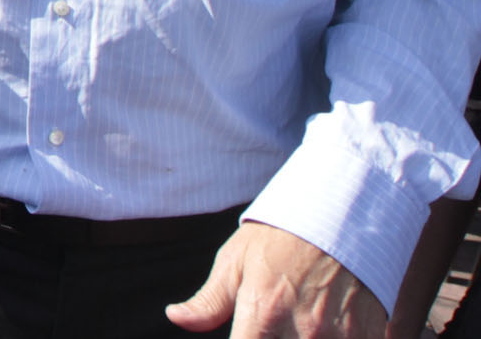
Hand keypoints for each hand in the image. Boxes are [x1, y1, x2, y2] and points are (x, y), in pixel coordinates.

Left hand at [166, 223, 383, 337]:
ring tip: (293, 323)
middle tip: (269, 324)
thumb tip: (175, 317)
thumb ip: (207, 301)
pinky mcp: (367, 337)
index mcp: (262, 315)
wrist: (342, 216)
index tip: (245, 333)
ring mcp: (339, 338)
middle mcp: (303, 333)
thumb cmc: (279, 239)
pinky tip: (321, 327)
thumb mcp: (235, 262)